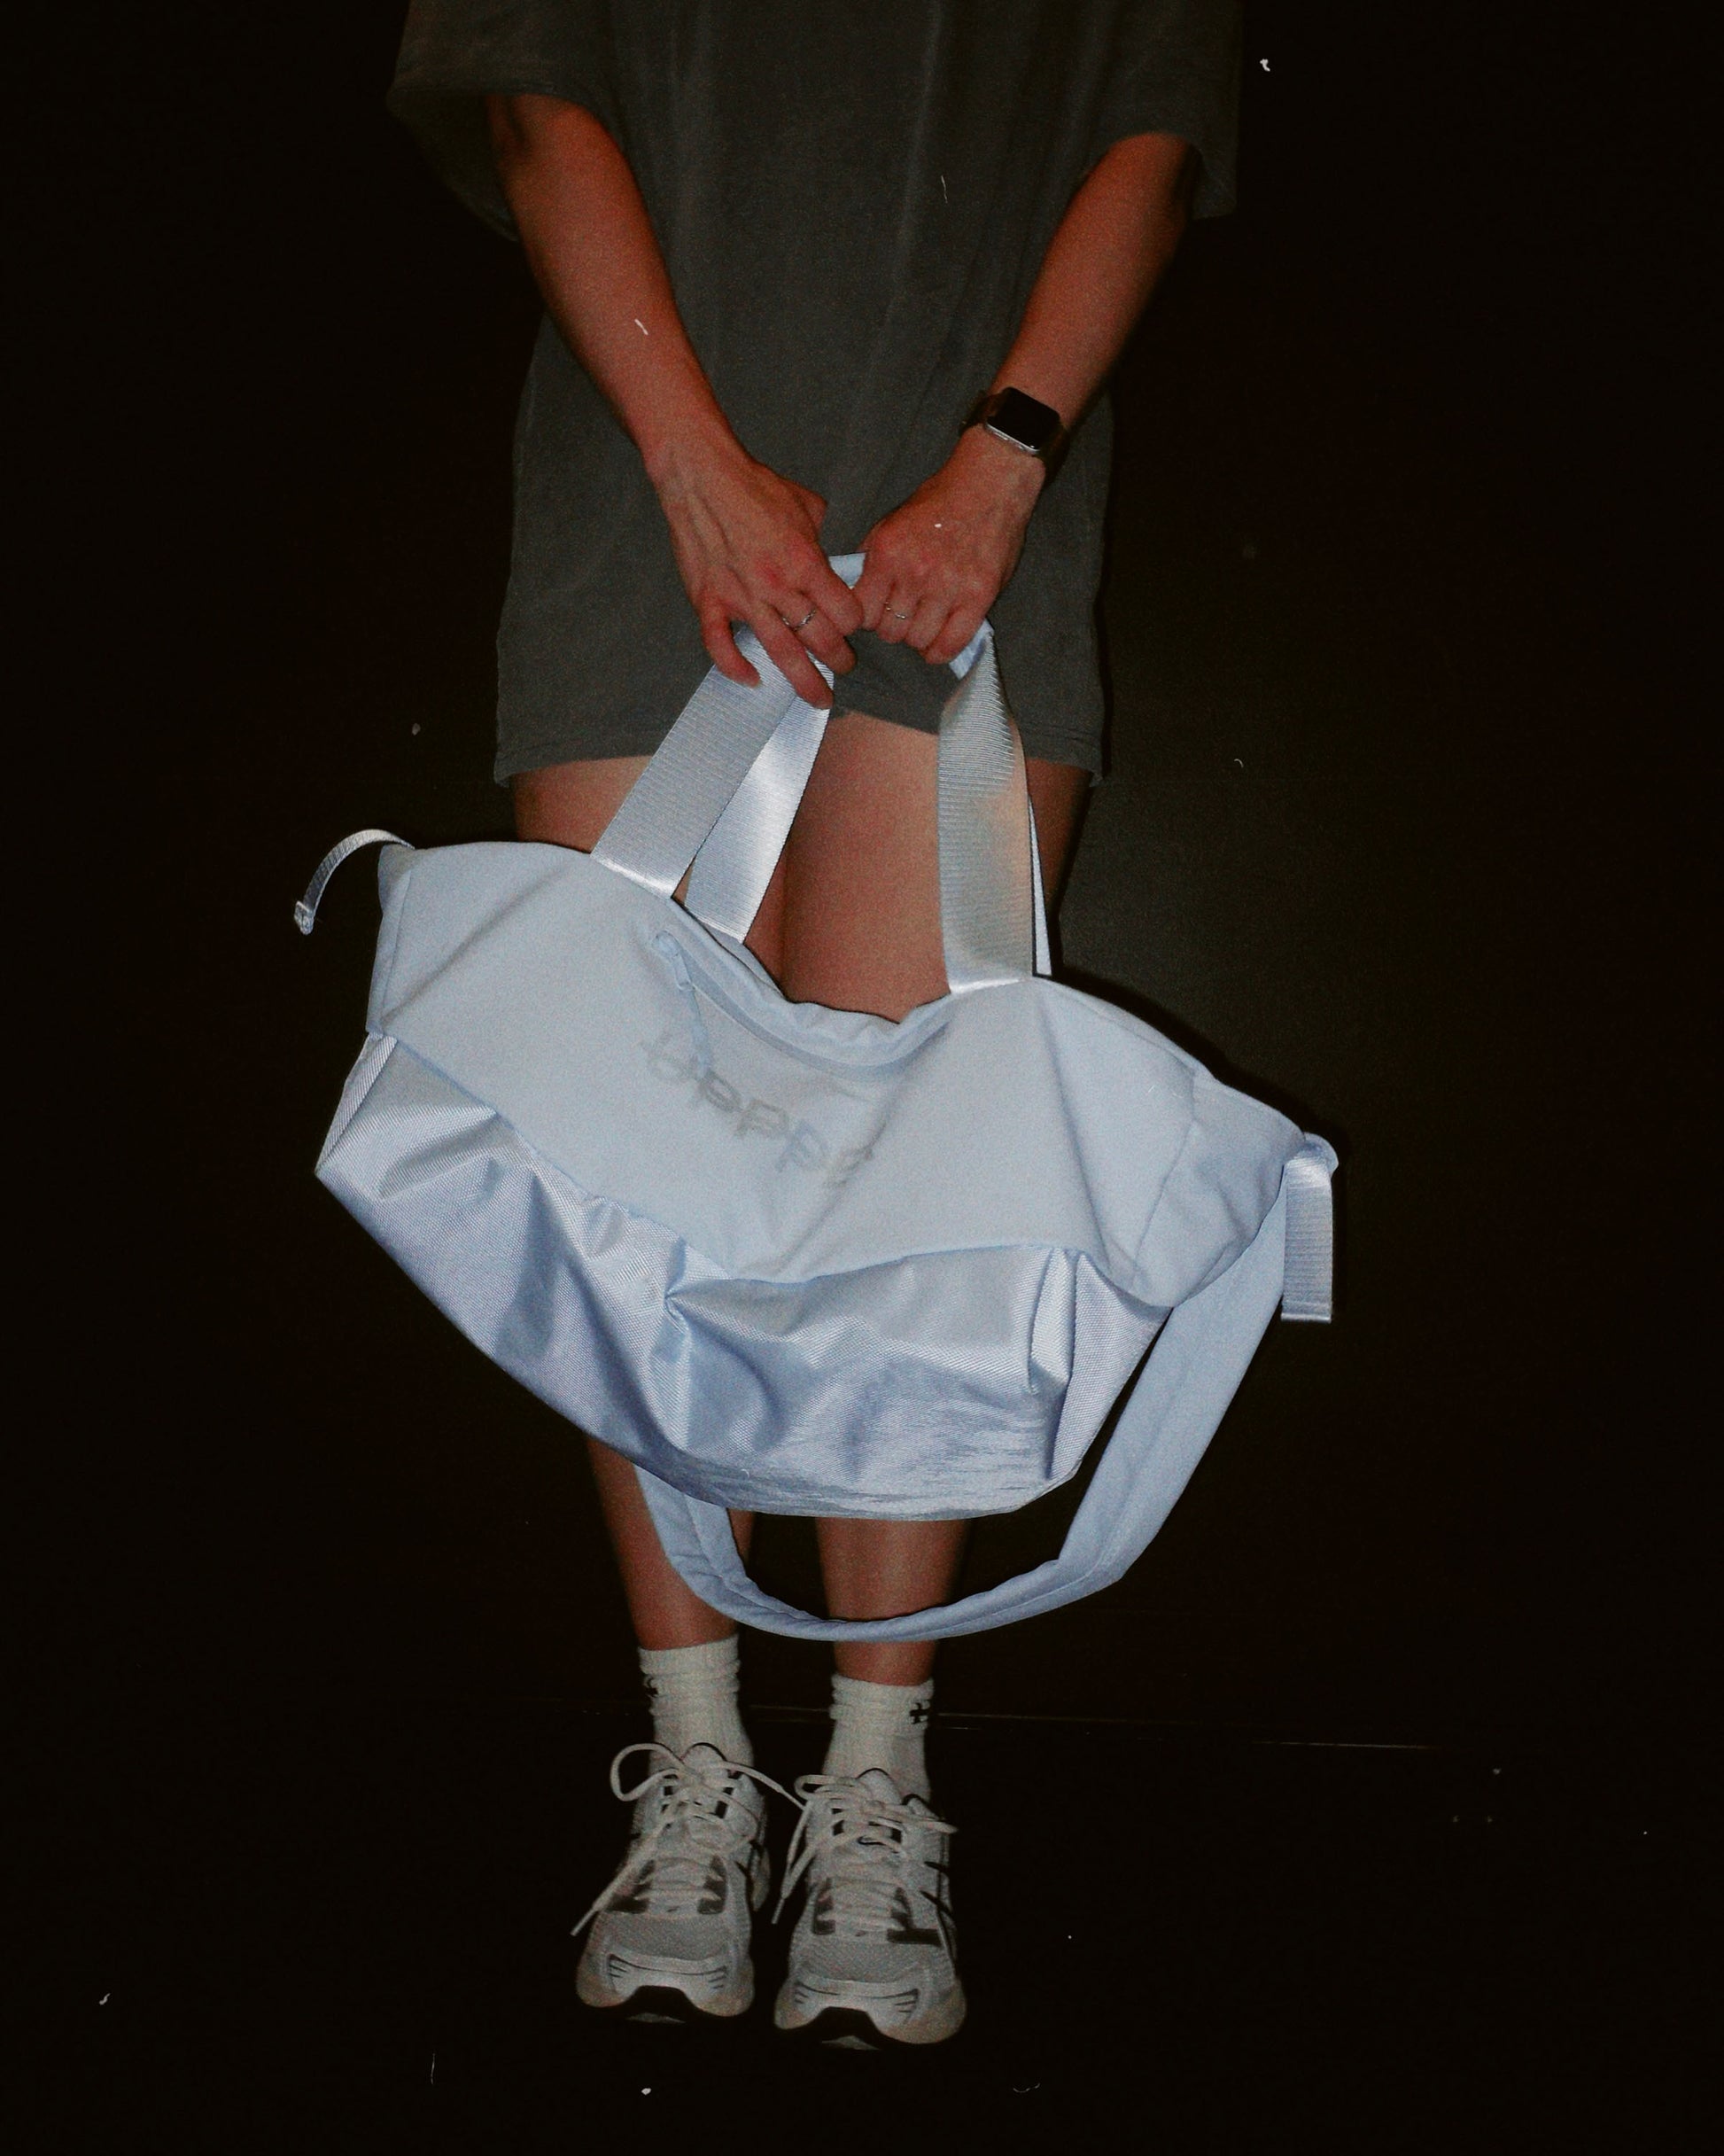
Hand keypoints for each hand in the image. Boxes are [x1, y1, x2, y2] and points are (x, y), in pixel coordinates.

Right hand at [651, 430, 862, 707]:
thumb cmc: (753, 486)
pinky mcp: (710, 600)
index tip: (853, 627)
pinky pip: (721, 645)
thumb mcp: (805, 503)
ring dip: (804, 680)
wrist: (702, 477)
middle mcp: (778, 586)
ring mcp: (742, 597)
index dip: (854, 624)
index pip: (844, 612)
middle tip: (844, 667)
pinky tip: (752, 679)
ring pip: (780, 652)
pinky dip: (735, 666)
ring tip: (818, 696)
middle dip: (839, 659)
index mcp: (805, 562)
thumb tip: (828, 548)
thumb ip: (821, 533)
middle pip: (820, 639)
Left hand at [853, 426, 1045, 665]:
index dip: (867, 617)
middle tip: (903, 616)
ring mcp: (948, 588)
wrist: (988, 485)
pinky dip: (939, 652)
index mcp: (888, 554)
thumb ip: (873, 556)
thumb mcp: (891, 521)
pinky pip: (951, 644)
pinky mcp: (978, 598)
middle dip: (892, 627)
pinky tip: (936, 646)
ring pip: (917, 639)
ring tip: (923, 624)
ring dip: (917, 638)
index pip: (863, 611)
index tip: (877, 612)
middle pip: (889, 631)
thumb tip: (857, 589)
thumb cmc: (940, 501)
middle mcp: (915, 574)